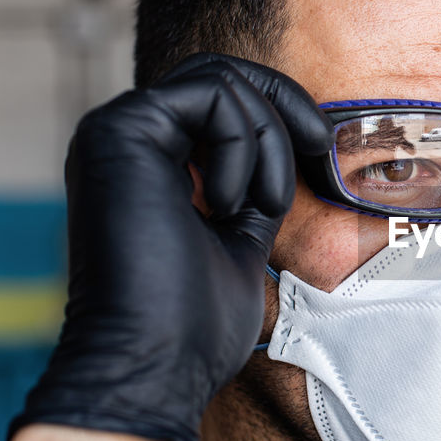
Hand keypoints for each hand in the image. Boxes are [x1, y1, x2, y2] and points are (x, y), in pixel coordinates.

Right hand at [11, 54, 333, 440]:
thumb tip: (298, 156)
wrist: (153, 367)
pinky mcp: (119, 131)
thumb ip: (255, 191)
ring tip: (261, 207)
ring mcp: (116, 131)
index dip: (283, 117)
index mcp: (150, 162)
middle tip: (322, 153)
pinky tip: (232, 205)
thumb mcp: (241, 240)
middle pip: (222, 73)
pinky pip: (210, 96)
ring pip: (220, 78)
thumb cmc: (193, 325)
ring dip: (268, 137)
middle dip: (286, 107)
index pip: (221, 98)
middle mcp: (127, 139)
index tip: (324, 161)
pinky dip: (245, 143)